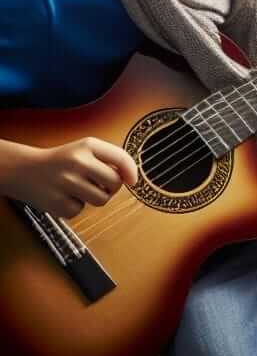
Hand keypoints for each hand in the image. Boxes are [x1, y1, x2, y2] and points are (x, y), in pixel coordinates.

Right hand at [11, 138, 137, 218]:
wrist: (24, 170)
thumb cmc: (63, 160)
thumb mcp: (85, 149)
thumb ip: (109, 157)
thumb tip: (131, 178)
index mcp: (88, 145)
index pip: (120, 157)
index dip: (132, 170)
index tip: (133, 180)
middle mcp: (78, 162)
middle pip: (114, 183)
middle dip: (112, 187)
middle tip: (100, 184)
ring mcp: (66, 183)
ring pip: (101, 199)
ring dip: (96, 197)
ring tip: (82, 188)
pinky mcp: (57, 203)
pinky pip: (80, 210)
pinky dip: (75, 206)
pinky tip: (64, 196)